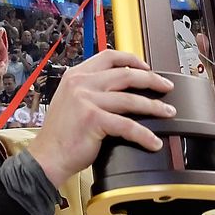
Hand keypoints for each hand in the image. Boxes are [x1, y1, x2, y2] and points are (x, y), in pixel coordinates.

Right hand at [26, 49, 175, 187]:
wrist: (47, 157)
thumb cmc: (60, 135)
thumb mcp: (70, 101)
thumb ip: (89, 90)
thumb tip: (118, 89)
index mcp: (76, 76)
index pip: (109, 57)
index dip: (131, 60)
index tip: (146, 67)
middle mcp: (81, 83)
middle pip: (126, 74)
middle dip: (152, 79)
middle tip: (166, 86)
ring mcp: (86, 100)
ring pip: (131, 98)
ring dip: (154, 106)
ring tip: (168, 112)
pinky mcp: (93, 119)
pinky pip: (127, 125)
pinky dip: (144, 135)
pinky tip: (153, 141)